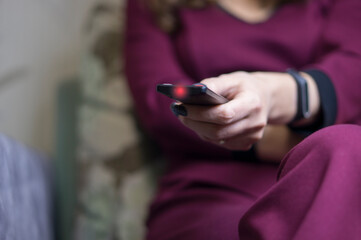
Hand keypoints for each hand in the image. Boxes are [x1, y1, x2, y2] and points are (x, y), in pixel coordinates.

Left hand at [173, 71, 318, 150]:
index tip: (181, 106)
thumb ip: (213, 84)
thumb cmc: (244, 86)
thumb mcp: (231, 79)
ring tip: (184, 116)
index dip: (200, 113)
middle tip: (178, 112)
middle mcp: (255, 123)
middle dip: (194, 122)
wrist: (265, 98)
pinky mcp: (247, 144)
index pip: (224, 115)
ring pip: (217, 139)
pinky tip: (199, 123)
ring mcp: (252, 137)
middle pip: (218, 131)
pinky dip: (207, 134)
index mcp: (253, 104)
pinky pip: (221, 143)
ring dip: (197, 128)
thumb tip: (190, 93)